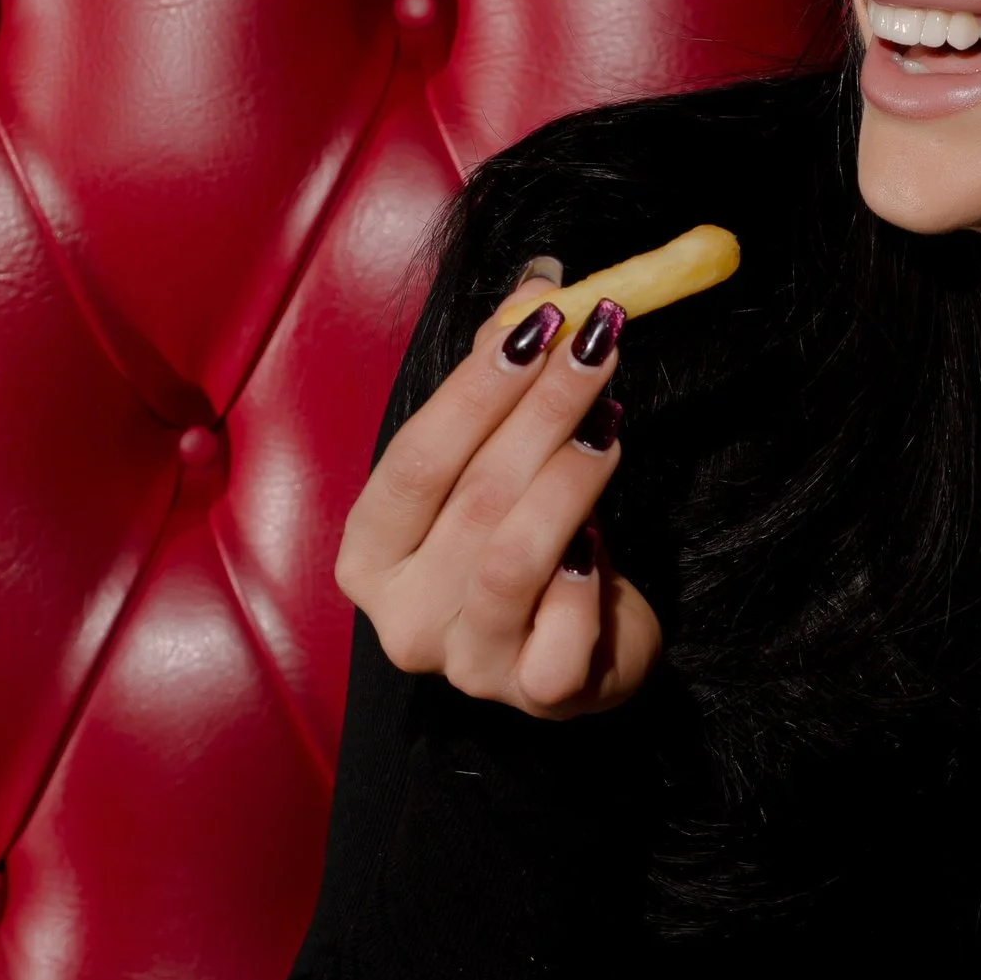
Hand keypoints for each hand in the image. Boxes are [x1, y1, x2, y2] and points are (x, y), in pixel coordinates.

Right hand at [334, 259, 661, 716]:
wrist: (578, 647)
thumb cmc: (523, 544)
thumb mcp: (497, 464)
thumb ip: (502, 382)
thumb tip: (540, 283)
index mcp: (370, 553)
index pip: (415, 458)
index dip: (478, 387)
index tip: (541, 321)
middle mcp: (402, 615)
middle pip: (472, 498)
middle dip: (542, 410)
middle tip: (598, 345)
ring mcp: (465, 664)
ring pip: (515, 558)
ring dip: (570, 479)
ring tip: (610, 423)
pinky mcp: (532, 696)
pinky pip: (560, 632)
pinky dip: (585, 581)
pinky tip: (601, 544)